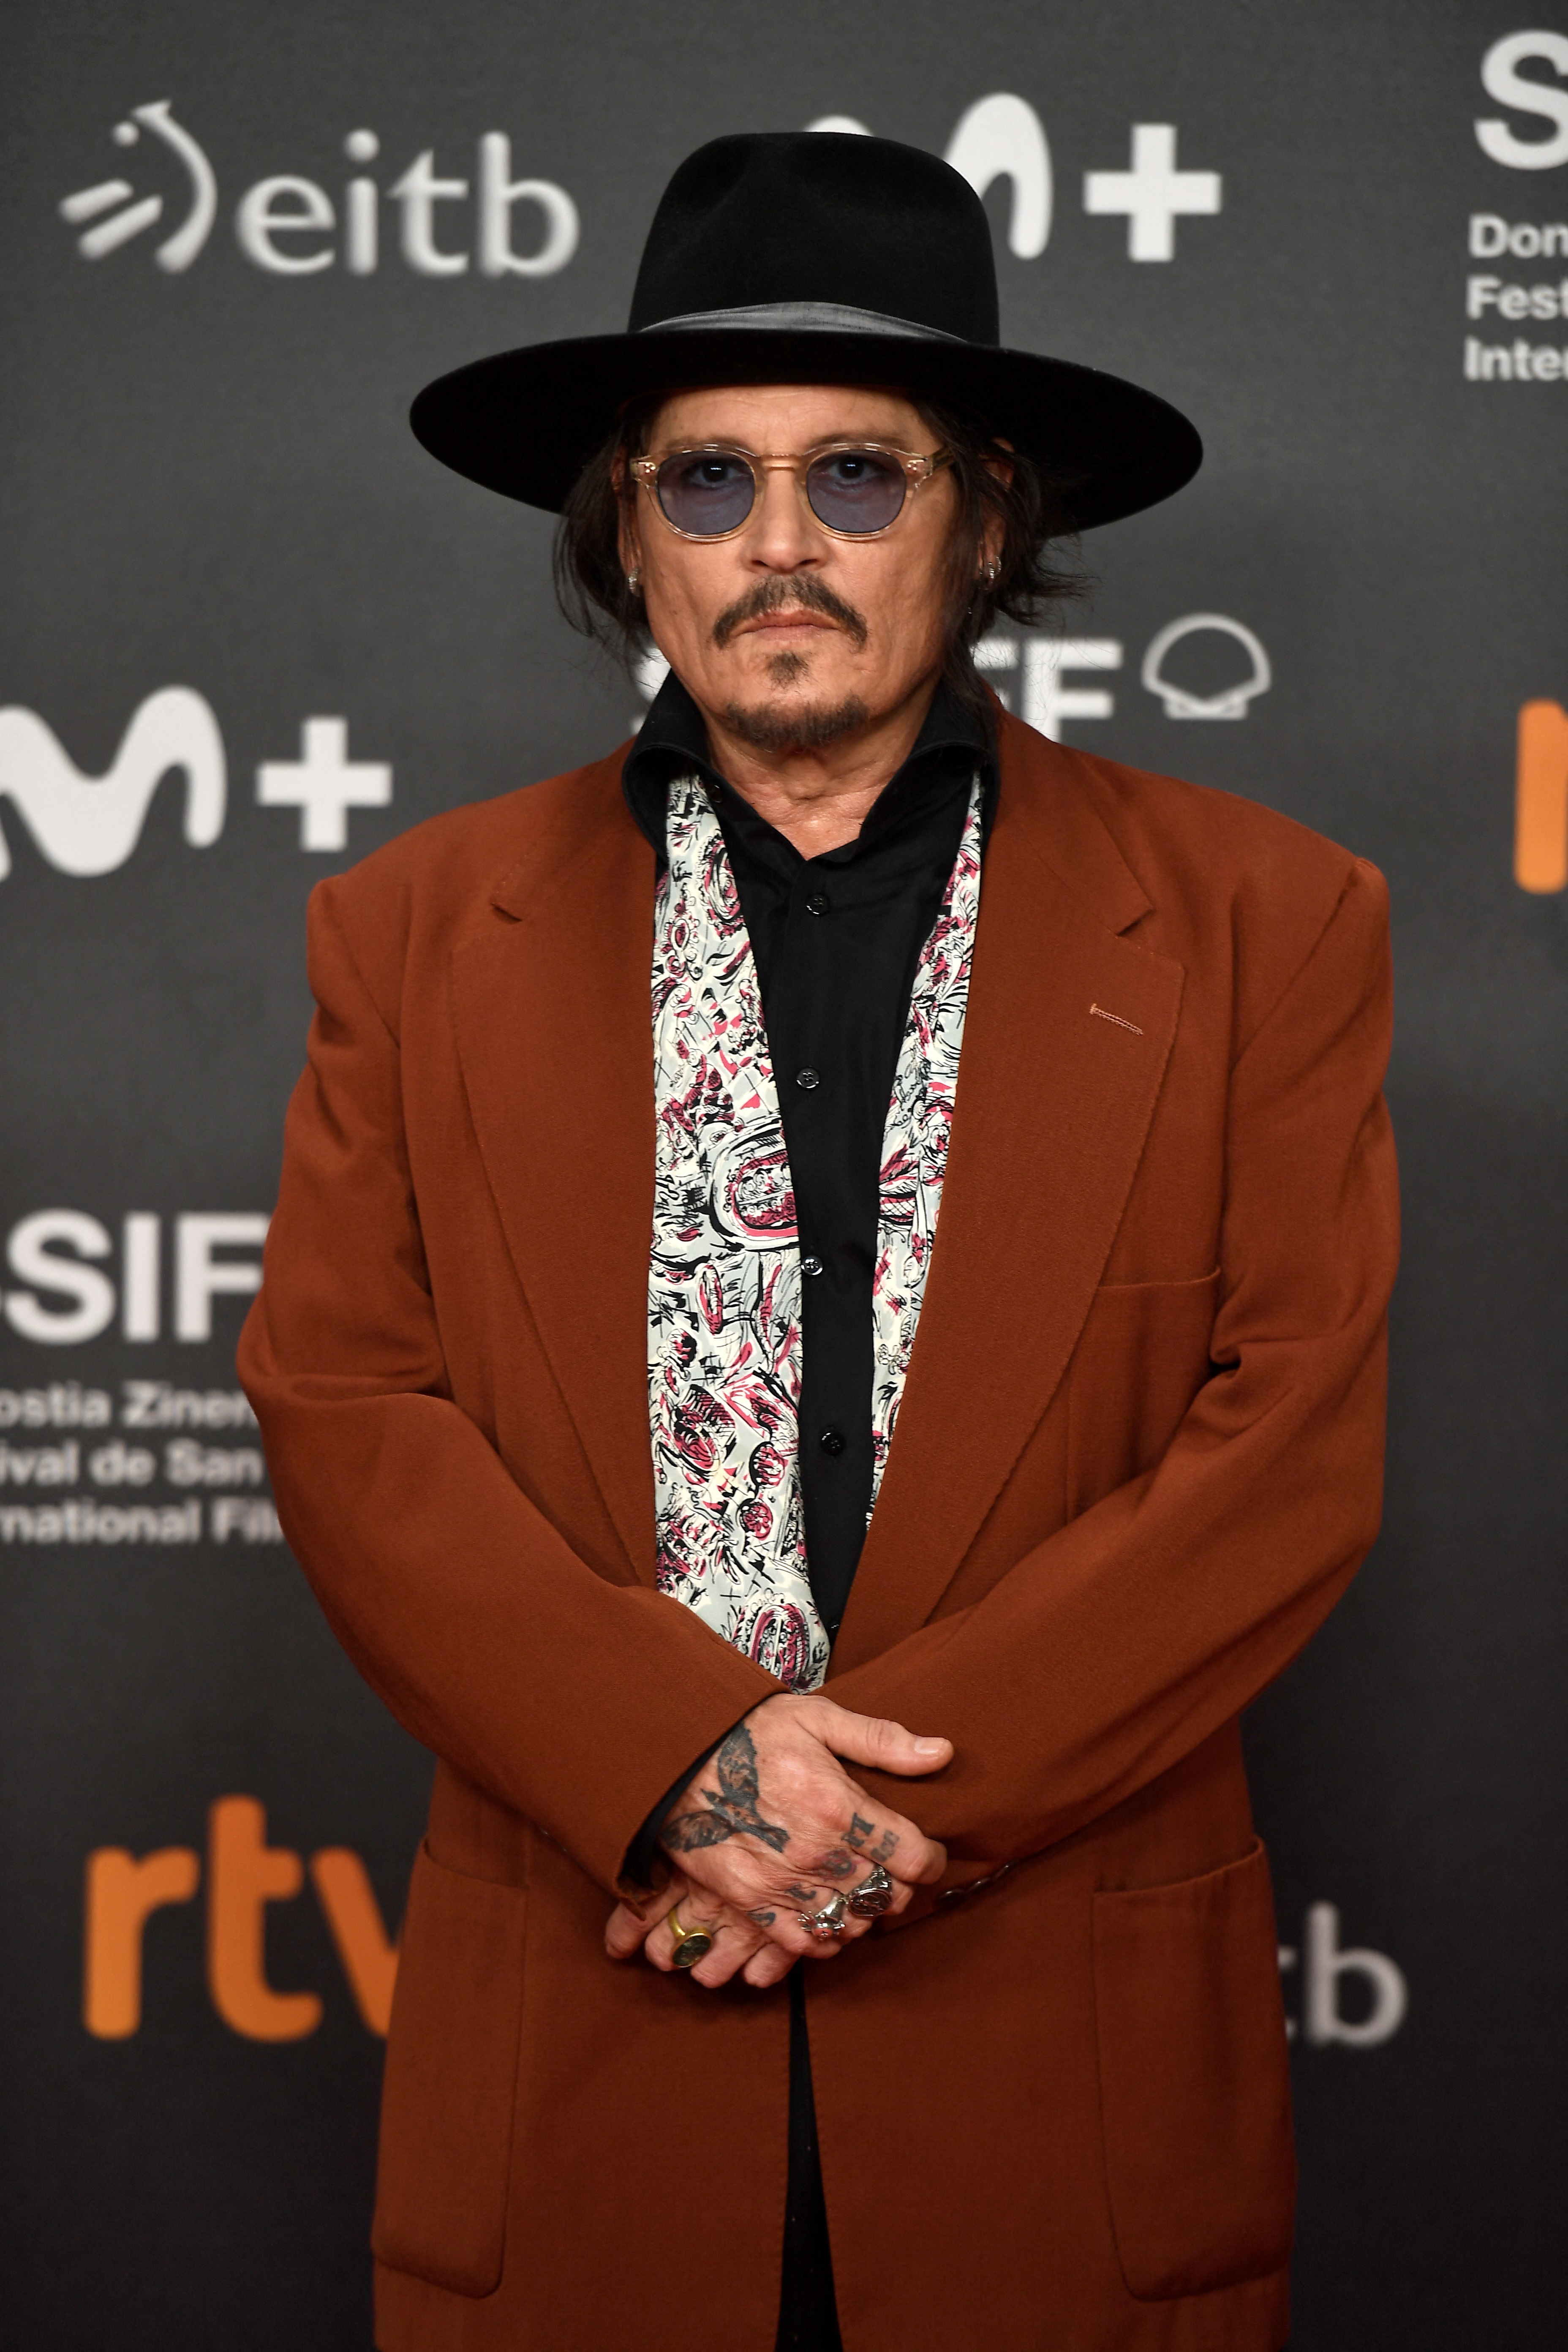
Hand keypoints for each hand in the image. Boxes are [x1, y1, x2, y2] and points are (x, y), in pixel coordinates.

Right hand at [604, 1693, 951, 1986]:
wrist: (677, 1756)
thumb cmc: (751, 1731)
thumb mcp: (818, 1717)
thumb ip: (881, 1740)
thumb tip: (941, 1752)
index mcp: (839, 1806)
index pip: (913, 1856)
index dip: (932, 1860)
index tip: (929, 1854)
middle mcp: (816, 1853)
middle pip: (886, 1896)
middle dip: (900, 1887)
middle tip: (894, 1873)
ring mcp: (781, 1883)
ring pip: (849, 1924)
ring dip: (863, 1914)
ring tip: (861, 1893)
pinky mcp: (750, 1902)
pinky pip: (803, 1943)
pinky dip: (823, 1939)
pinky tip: (827, 1918)